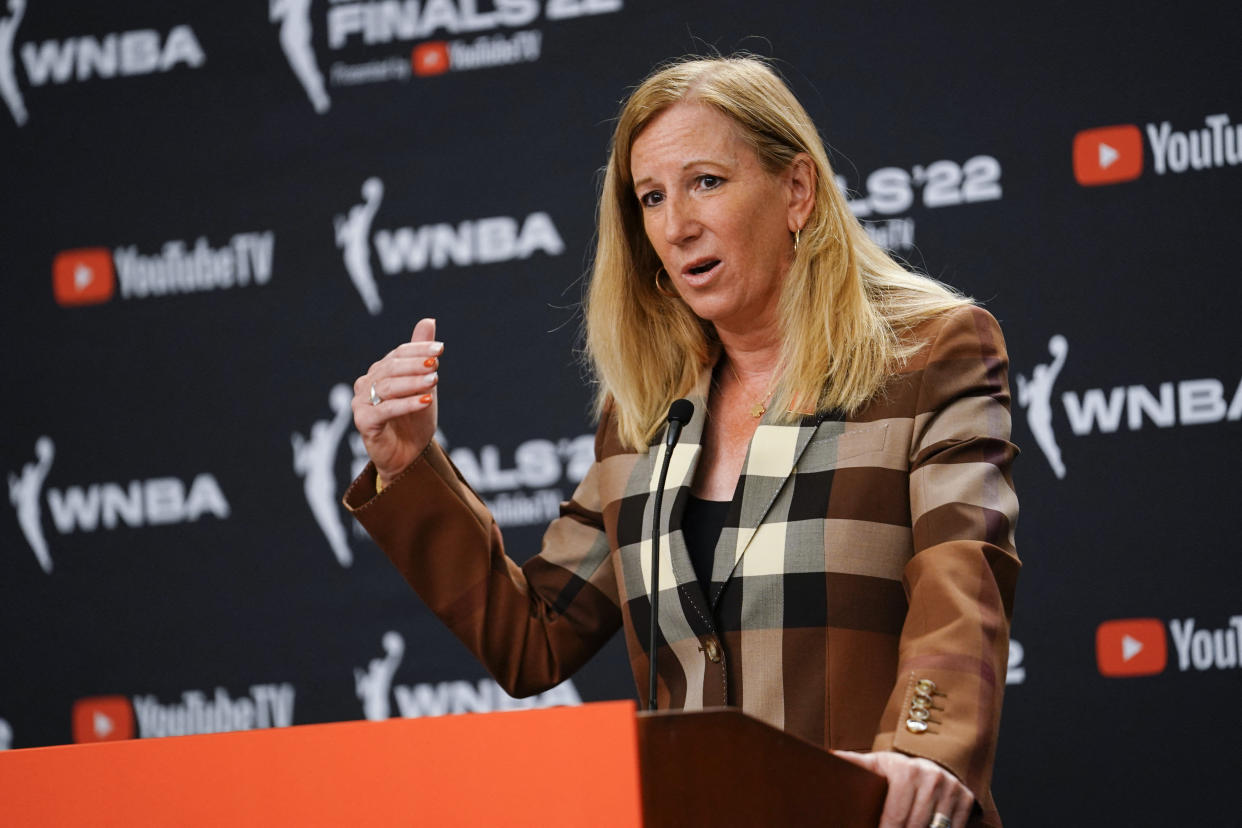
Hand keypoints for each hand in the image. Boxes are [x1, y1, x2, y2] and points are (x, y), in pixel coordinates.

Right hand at [352, 318, 441, 484]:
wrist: (409, 456)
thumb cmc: (415, 420)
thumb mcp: (424, 385)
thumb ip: (422, 355)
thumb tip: (429, 320)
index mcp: (379, 372)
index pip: (397, 354)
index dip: (417, 350)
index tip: (440, 349)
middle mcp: (366, 384)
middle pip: (390, 368)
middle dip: (415, 364)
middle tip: (436, 363)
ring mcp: (361, 403)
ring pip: (387, 387)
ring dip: (412, 383)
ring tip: (433, 381)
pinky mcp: (363, 422)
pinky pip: (385, 410)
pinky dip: (406, 404)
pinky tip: (426, 401)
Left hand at [833, 750, 972, 827]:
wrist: (931, 761)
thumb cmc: (896, 771)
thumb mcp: (876, 765)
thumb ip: (855, 765)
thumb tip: (827, 758)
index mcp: (904, 770)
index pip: (895, 817)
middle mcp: (930, 777)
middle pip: (914, 826)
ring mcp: (950, 789)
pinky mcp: (965, 799)